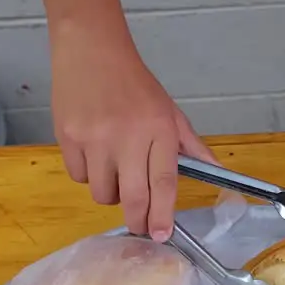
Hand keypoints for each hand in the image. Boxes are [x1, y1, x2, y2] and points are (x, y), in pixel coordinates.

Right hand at [49, 29, 216, 241]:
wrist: (91, 49)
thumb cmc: (134, 83)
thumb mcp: (170, 112)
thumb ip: (191, 146)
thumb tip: (217, 172)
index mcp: (158, 131)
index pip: (164, 183)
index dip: (163, 214)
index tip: (162, 234)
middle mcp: (127, 137)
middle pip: (133, 197)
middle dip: (138, 220)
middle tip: (141, 227)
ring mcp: (95, 139)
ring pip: (103, 193)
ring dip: (112, 194)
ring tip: (117, 173)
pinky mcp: (68, 138)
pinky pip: (80, 176)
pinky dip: (89, 175)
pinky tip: (95, 155)